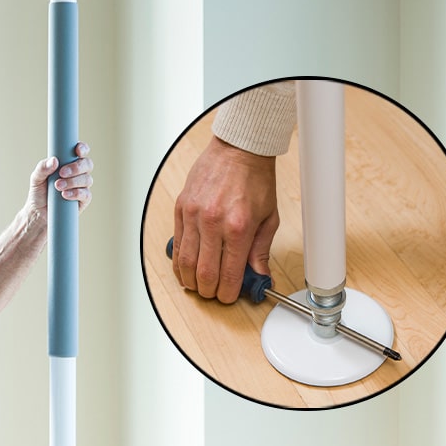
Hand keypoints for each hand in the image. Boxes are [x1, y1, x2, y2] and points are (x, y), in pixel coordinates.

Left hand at [27, 142, 93, 213]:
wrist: (38, 213)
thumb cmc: (39, 193)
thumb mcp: (36, 178)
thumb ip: (42, 168)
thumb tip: (54, 160)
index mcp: (68, 163)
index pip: (80, 152)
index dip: (82, 148)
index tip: (77, 150)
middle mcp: (78, 173)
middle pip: (87, 164)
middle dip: (76, 167)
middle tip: (61, 173)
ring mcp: (82, 186)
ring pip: (87, 179)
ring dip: (72, 181)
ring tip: (57, 186)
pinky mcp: (83, 200)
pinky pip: (86, 194)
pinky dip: (76, 193)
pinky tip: (65, 195)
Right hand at [172, 136, 279, 302]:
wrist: (238, 149)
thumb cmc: (255, 179)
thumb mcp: (268, 217)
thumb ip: (260, 250)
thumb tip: (259, 276)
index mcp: (238, 227)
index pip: (228, 274)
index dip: (227, 293)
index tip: (228, 296)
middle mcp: (213, 223)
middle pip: (203, 273)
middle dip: (208, 291)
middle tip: (213, 293)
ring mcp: (194, 215)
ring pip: (185, 262)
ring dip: (190, 279)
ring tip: (197, 285)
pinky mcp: (181, 208)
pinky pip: (176, 242)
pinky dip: (179, 260)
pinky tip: (184, 268)